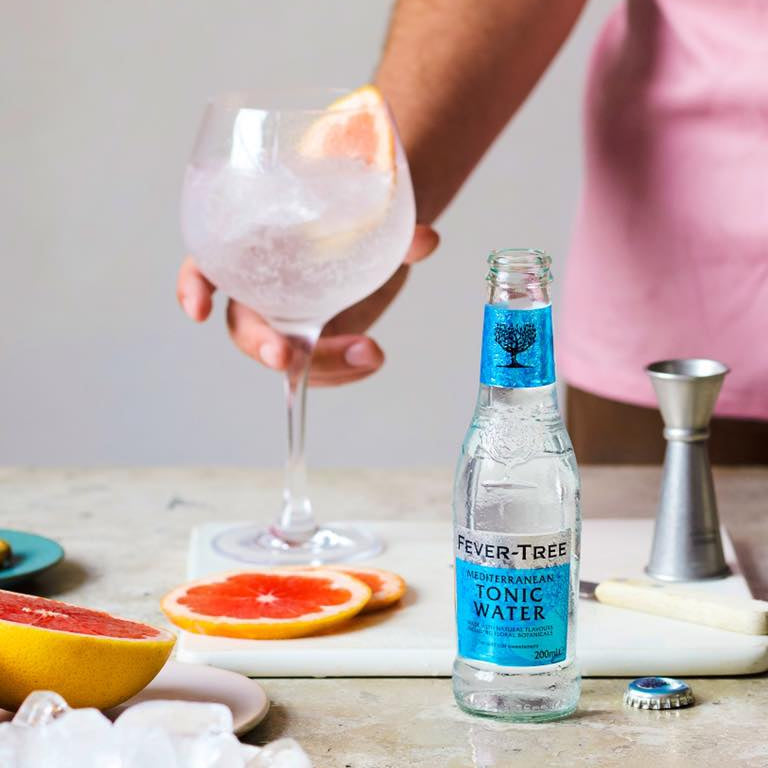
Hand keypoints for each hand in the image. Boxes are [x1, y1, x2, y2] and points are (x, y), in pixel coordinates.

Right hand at [177, 224, 438, 385]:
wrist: (376, 217)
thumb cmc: (353, 198)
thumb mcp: (370, 201)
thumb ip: (395, 223)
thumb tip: (427, 241)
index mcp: (251, 242)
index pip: (206, 262)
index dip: (194, 286)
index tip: (200, 307)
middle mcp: (262, 284)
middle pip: (246, 326)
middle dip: (264, 347)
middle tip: (289, 357)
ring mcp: (290, 314)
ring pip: (287, 354)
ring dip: (319, 367)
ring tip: (369, 354)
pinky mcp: (317, 333)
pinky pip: (317, 363)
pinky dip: (343, 369)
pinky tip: (372, 359)